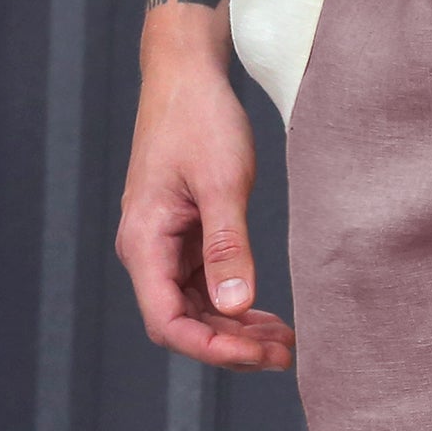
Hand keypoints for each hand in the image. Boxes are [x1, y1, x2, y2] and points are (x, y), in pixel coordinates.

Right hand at [117, 2, 290, 372]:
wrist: (186, 74)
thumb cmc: (200, 118)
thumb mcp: (222, 182)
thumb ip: (228, 247)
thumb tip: (236, 307)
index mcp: (144, 242)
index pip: (168, 323)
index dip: (212, 348)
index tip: (259, 356)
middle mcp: (147, 251)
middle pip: (184, 324)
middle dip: (233, 347)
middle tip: (287, 356)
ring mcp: (164, 246)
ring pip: (197, 310)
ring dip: (238, 331)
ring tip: (286, 344)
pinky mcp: (183, 237)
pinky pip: (206, 287)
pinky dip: (236, 306)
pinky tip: (269, 317)